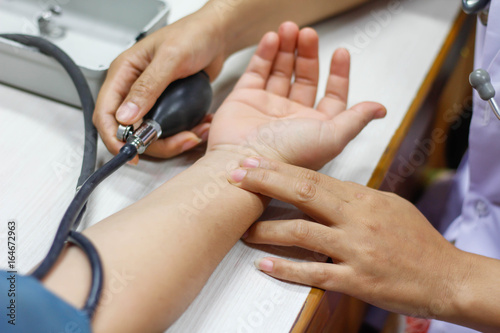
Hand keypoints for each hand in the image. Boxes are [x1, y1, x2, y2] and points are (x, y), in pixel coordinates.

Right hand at [93, 10, 226, 162]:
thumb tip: (126, 115)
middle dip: (149, 143)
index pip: (105, 111)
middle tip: (174, 144)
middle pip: (127, 130)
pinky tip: (195, 130)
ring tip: (192, 136)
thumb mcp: (170, 58)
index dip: (113, 136)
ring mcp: (151, 99)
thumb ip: (147, 86)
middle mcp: (133, 88)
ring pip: (148, 134)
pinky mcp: (167, 106)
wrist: (216, 36)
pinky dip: (180, 135)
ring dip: (170, 142)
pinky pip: (167, 130)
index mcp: (124, 72)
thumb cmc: (192, 35)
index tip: (128, 152)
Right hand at [208, 22, 385, 169]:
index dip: (339, 74)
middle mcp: (292, 117)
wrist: (245, 161)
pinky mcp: (244, 99)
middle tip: (308, 34)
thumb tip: (380, 109)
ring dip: (287, 49)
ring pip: (281, 70)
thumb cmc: (289, 154)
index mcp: (315, 127)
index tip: (341, 52)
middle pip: (306, 78)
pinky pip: (257, 71)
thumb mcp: (332, 137)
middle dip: (309, 54)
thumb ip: (356, 119)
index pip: (332, 95)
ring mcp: (268, 106)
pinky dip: (265, 53)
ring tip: (290, 29)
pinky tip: (273, 39)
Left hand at [227, 157, 469, 319]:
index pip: (314, 177)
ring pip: (303, 234)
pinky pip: (315, 274)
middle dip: (266, 184)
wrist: (445, 276)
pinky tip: (265, 266)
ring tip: (244, 230)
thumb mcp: (388, 206)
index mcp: (364, 199)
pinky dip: (287, 269)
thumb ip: (354, 198)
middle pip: (304, 194)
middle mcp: (356, 220)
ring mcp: (355, 250)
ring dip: (268, 230)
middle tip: (237, 178)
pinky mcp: (356, 281)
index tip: (255, 162)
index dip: (280, 169)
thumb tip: (325, 190)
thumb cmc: (417, 240)